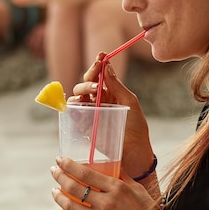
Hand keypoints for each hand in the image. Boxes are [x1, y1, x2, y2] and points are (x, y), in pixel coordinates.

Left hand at [51, 157, 159, 209]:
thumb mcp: (136, 188)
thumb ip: (121, 176)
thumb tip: (110, 163)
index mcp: (116, 188)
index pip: (85, 173)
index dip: (68, 165)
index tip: (59, 159)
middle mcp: (106, 203)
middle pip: (74, 188)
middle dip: (59, 177)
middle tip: (54, 171)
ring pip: (70, 207)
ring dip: (58, 197)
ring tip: (54, 190)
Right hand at [72, 53, 154, 177]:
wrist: (134, 152)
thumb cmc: (136, 127)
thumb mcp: (130, 103)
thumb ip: (117, 86)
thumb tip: (107, 67)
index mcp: (110, 92)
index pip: (100, 75)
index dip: (98, 64)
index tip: (101, 56)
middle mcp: (97, 100)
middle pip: (86, 83)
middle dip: (89, 76)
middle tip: (96, 76)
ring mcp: (89, 112)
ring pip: (77, 96)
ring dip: (81, 90)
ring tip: (90, 91)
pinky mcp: (83, 125)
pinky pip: (72, 113)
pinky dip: (72, 106)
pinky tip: (78, 104)